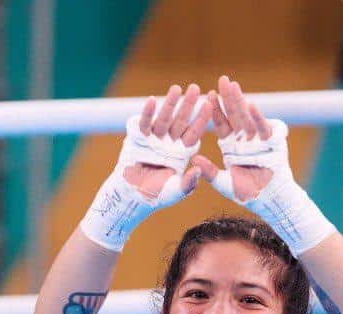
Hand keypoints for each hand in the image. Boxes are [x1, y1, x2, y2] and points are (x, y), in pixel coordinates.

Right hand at [80, 83, 212, 250]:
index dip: (201, 118)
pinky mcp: (139, 138)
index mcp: (182, 152)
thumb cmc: (156, 195)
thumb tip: (197, 170)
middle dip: (188, 104)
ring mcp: (155, 139)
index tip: (210, 103)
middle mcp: (170, 143)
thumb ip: (187, 183)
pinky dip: (147, 113)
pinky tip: (152, 100)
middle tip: (196, 88)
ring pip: (164, 119)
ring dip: (169, 104)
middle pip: (181, 120)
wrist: (132, 196)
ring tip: (176, 88)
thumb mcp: (175, 191)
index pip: (194, 132)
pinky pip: (144, 124)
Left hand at [194, 76, 277, 201]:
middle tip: (222, 79)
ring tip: (234, 85)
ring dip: (241, 102)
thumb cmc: (247, 193)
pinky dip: (257, 118)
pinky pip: (263, 128)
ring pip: (247, 118)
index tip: (207, 94)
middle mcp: (243, 140)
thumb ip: (209, 172)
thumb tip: (194, 159)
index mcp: (230, 145)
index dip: (215, 110)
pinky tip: (250, 105)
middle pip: (234, 115)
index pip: (222, 124)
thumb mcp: (224, 183)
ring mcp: (257, 140)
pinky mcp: (271, 143)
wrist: (269, 199)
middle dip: (228, 98)